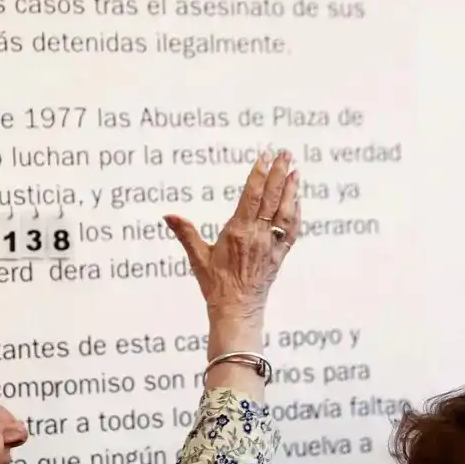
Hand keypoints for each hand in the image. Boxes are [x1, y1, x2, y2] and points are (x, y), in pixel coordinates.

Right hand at [165, 149, 298, 322]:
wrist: (236, 311)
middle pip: (272, 199)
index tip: (265, 155)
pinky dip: (296, 214)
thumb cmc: (215, 285)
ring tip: (296, 171)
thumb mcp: (197, 258)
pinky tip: (297, 201)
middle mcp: (258, 236)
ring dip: (292, 190)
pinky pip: (291, 231)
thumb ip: (185, 233)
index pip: (252, 196)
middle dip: (280, 174)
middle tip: (286, 153)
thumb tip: (167, 215)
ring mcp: (271, 246)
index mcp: (238, 233)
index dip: (259, 174)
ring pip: (285, 212)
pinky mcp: (280, 255)